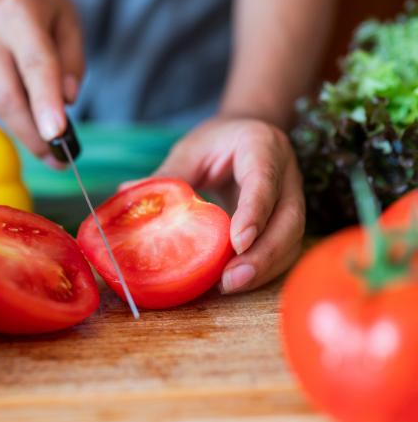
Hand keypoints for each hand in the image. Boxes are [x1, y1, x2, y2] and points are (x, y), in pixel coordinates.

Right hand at [0, 0, 82, 165]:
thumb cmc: (42, 12)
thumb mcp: (70, 24)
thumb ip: (74, 63)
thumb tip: (67, 101)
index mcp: (18, 11)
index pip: (34, 64)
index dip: (45, 103)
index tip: (57, 135)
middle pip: (7, 95)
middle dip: (33, 133)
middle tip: (57, 159)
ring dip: (25, 129)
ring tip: (48, 139)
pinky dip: (12, 114)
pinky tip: (24, 103)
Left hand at [136, 117, 305, 293]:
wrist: (247, 135)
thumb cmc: (217, 141)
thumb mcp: (191, 149)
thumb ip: (169, 173)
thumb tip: (128, 192)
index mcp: (262, 146)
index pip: (264, 181)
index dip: (254, 213)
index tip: (237, 242)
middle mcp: (286, 174)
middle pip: (289, 219)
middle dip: (263, 254)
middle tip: (231, 279)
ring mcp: (293, 198)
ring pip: (291, 239)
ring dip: (264, 268)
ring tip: (230, 286)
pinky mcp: (288, 220)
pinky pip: (284, 249)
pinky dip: (263, 269)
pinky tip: (236, 281)